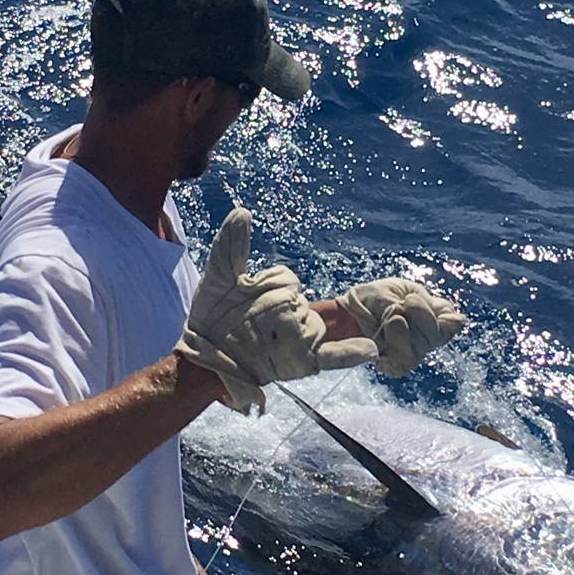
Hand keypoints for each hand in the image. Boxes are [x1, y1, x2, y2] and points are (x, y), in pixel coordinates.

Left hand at [175, 209, 377, 413]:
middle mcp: (295, 313)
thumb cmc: (211, 318)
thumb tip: (242, 211)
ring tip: (259, 342)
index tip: (243, 296)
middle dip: (272, 313)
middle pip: (298, 303)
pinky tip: (370, 349)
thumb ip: (231, 245)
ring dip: (288, 334)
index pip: (286, 280)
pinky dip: (353, 352)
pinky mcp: (304, 363)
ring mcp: (303, 339)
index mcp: (280, 290)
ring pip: (310, 327)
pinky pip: (334, 357)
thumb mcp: (219, 278)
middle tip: (244, 326)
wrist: (203, 357)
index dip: (264, 287)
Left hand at [336, 278, 466, 376]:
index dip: (442, 314)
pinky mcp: (397, 365)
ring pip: (423, 347)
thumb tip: (460, 321)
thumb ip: (425, 304)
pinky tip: (383, 335)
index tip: (414, 301)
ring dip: (403, 328)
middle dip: (420, 315)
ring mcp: (412, 352)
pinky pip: (406, 361)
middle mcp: (424, 336)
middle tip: (401, 305)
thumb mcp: (396, 291)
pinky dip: (395, 342)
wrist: (343, 314)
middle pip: (439, 334)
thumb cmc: (368, 299)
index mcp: (429, 314)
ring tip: (388, 318)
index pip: (453, 322)